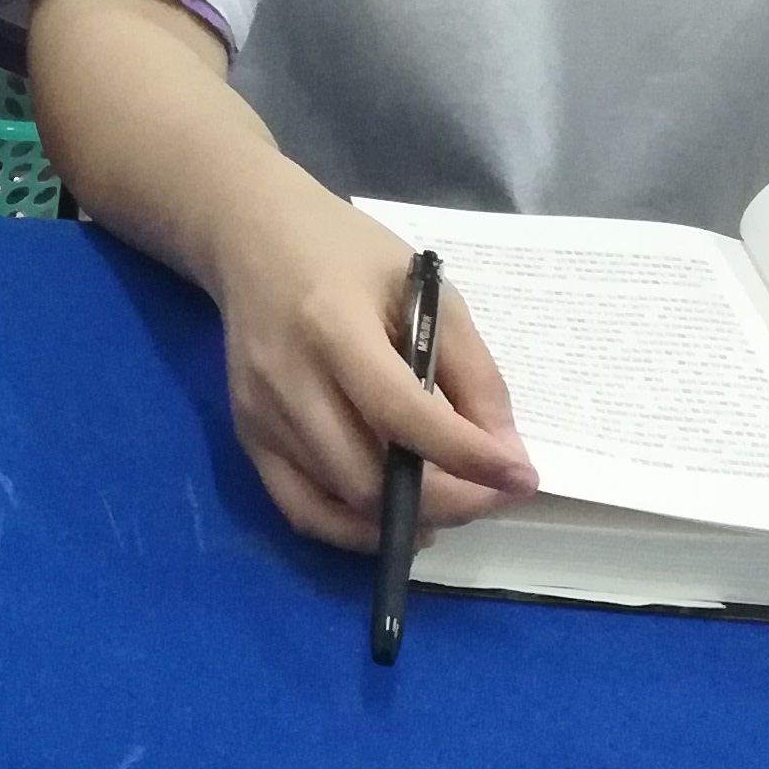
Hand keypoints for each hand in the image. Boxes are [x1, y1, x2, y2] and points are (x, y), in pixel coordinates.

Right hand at [209, 190, 535, 550]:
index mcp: (332, 325)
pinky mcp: (248, 436)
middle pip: (368, 475)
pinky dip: (356, 531)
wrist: (253, 237)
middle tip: (494, 495)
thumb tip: (503, 454)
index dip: (466, 456)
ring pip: (342, 502)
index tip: (520, 477)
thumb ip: (470, 370)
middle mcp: (287, 379)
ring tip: (456, 501)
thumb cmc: (348, 253)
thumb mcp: (425, 289)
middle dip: (448, 501)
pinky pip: (302, 510)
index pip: (401, 414)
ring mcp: (260, 415)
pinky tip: (398, 519)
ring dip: (410, 517)